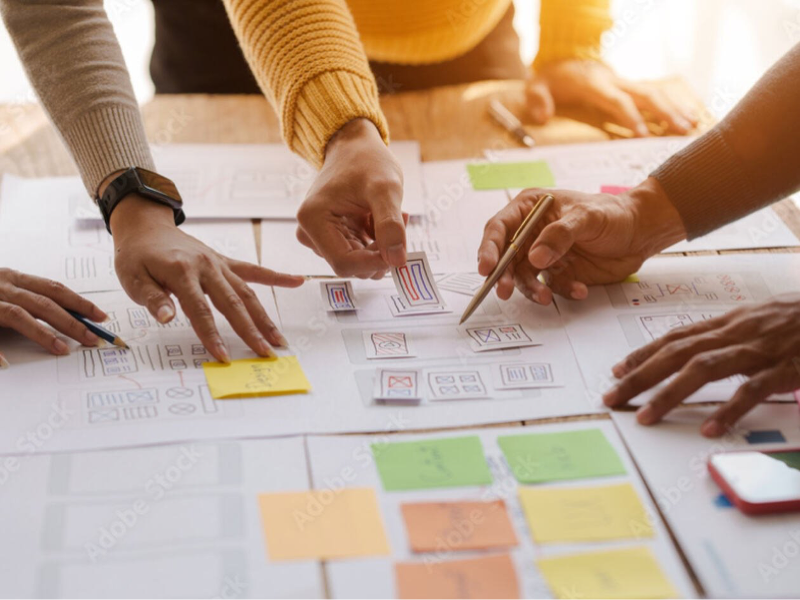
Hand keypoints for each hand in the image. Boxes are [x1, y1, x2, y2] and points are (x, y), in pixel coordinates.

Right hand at [0, 268, 106, 353]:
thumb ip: (30, 300)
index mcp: (15, 279)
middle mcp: (3, 286)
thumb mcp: (6, 290)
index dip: (80, 303)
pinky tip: (6, 363)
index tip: (101, 317)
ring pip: (18, 315)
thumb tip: (67, 318)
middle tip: (92, 338)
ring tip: (62, 349)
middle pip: (44, 303)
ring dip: (43, 334)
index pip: (54, 289)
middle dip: (72, 322)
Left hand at [108, 194, 303, 362]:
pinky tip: (297, 281)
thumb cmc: (136, 255)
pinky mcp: (225, 262)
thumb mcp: (132, 278)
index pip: (200, 310)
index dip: (212, 335)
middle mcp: (206, 266)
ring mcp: (219, 264)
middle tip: (266, 353)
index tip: (224, 356)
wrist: (145, 226)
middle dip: (251, 331)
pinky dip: (276, 277)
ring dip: (264, 317)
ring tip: (278, 339)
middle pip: (233, 303)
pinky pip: (254, 270)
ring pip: (247, 293)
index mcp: (182, 271)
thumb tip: (167, 318)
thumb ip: (152, 298)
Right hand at [296, 118, 406, 278]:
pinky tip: (382, 219)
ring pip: (358, 262)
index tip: (399, 251)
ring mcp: (320, 237)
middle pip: (351, 266)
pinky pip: (359, 254)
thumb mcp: (385, 189)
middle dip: (380, 252)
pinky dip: (377, 242)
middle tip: (401, 222)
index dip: (375, 264)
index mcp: (313, 220)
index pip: (344, 264)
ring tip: (393, 215)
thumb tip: (397, 262)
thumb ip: (390, 225)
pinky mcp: (332, 237)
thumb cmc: (367, 161)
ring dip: (381, 246)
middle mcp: (309, 233)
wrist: (355, 147)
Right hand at [477, 178, 685, 303]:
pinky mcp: (558, 273)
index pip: (499, 228)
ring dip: (532, 289)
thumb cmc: (613, 213)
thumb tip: (535, 257)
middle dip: (504, 275)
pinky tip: (580, 288)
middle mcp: (531, 233)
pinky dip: (562, 291)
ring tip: (546, 296)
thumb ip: (559, 235)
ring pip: (525, 277)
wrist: (641, 232)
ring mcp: (544, 255)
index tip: (486, 268)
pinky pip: (551, 287)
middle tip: (504, 290)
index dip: (489, 248)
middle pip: (506, 257)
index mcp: (530, 209)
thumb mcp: (586, 217)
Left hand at [525, 59, 697, 135]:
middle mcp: (614, 82)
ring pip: (655, 93)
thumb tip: (542, 116)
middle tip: (681, 130)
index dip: (631, 117)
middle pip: (645, 95)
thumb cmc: (552, 78)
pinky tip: (689, 117)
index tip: (643, 134)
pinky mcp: (630, 87)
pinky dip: (673, 105)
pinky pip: (655, 94)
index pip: (617, 101)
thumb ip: (538, 100)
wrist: (564, 59)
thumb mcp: (537, 86)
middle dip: (664, 112)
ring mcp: (625, 83)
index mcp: (594, 85)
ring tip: (691, 125)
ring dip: (674, 108)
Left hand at [604, 295, 799, 436]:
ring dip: (670, 392)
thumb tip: (695, 350)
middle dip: (640, 375)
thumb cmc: (799, 318)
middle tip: (612, 396)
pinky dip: (730, 409)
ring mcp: (760, 348)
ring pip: (704, 367)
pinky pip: (753, 389)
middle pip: (676, 352)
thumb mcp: (758, 320)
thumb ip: (727, 335)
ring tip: (646, 415)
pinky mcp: (786, 366)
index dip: (643, 353)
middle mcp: (736, 331)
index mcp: (728, 322)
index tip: (617, 370)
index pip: (675, 337)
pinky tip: (710, 429)